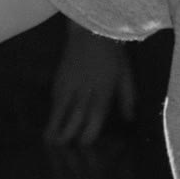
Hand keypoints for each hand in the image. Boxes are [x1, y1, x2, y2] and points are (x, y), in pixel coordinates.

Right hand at [45, 27, 134, 145]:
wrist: (90, 30)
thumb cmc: (112, 53)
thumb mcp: (126, 75)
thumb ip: (128, 98)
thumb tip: (130, 119)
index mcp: (104, 90)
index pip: (95, 117)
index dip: (88, 133)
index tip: (84, 143)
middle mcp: (86, 89)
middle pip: (76, 117)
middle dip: (69, 134)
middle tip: (64, 148)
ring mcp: (70, 84)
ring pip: (61, 110)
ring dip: (55, 126)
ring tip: (50, 141)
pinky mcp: (59, 78)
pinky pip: (55, 98)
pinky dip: (53, 111)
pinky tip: (50, 120)